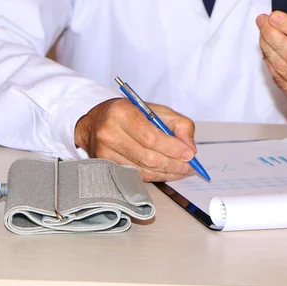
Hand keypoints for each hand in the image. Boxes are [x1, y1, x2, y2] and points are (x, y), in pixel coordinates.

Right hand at [74, 98, 196, 181]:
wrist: (96, 122)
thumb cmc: (129, 114)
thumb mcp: (156, 110)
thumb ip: (179, 124)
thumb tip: (190, 148)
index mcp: (122, 113)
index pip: (151, 137)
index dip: (172, 148)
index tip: (189, 154)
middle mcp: (110, 132)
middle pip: (148, 157)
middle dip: (174, 164)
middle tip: (190, 166)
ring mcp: (105, 151)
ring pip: (143, 169)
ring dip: (167, 173)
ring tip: (182, 170)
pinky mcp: (106, 165)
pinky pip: (137, 175)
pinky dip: (156, 176)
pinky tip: (166, 172)